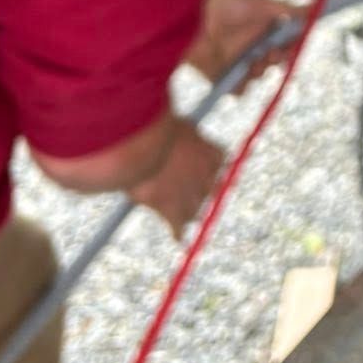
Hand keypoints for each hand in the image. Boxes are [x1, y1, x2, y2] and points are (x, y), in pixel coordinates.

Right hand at [127, 116, 225, 237]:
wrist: (143, 144)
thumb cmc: (157, 128)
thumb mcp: (178, 126)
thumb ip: (185, 137)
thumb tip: (181, 137)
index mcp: (213, 153)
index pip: (219, 163)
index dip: (208, 166)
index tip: (200, 168)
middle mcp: (209, 176)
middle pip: (211, 190)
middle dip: (201, 191)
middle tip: (188, 191)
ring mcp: (193, 196)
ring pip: (195, 209)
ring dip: (188, 211)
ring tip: (181, 213)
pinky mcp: (175, 211)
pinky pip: (179, 227)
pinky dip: (177, 232)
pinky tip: (178, 236)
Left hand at [186, 0, 303, 83]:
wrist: (194, 12)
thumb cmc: (229, 4)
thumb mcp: (264, 4)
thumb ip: (291, 9)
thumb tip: (317, 7)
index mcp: (265, 33)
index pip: (286, 46)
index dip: (291, 49)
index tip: (292, 46)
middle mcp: (252, 49)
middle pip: (273, 63)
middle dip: (275, 60)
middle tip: (270, 53)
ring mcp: (237, 63)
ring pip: (257, 77)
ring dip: (258, 71)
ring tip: (251, 61)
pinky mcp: (221, 76)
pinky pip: (237, 90)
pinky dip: (239, 86)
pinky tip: (236, 77)